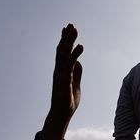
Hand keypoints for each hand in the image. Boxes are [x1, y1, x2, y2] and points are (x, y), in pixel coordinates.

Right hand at [42, 24, 83, 139]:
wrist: (62, 114)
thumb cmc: (68, 101)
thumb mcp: (75, 85)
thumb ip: (76, 73)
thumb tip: (78, 63)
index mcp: (61, 71)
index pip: (62, 52)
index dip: (64, 40)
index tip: (67, 28)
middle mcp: (59, 70)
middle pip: (62, 50)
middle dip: (66, 37)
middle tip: (71, 25)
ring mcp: (60, 75)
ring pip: (64, 54)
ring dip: (69, 41)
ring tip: (74, 30)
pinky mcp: (64, 80)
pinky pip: (69, 65)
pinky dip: (74, 55)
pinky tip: (80, 47)